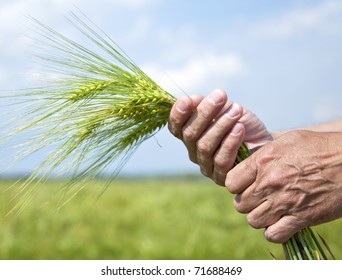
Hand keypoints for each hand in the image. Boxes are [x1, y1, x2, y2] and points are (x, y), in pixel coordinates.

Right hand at [168, 89, 271, 184]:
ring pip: (205, 146)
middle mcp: (193, 151)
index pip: (175, 126)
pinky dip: (230, 142)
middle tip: (220, 96)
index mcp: (189, 134)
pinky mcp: (221, 177)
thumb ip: (207, 104)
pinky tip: (240, 128)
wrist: (264, 142)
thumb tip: (192, 99)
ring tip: (236, 110)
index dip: (178, 114)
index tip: (188, 100)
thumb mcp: (225, 108)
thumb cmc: (241, 123)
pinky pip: (221, 160)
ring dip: (221, 125)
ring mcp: (206, 166)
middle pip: (190, 134)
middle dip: (204, 113)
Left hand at [226, 130, 341, 242]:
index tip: (245, 184)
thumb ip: (263, 153)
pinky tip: (280, 221)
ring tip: (270, 209)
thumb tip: (246, 162)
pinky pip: (273, 234)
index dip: (236, 185)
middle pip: (240, 204)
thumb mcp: (287, 140)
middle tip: (260, 197)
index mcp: (263, 161)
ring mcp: (285, 202)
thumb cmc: (319, 147)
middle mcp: (270, 182)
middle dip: (248, 201)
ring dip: (260, 216)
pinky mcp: (301, 218)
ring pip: (253, 220)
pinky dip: (274, 231)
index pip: (231, 182)